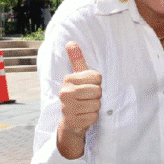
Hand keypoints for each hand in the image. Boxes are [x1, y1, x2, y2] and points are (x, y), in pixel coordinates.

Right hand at [57, 42, 101, 158]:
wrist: (70, 121)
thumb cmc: (78, 95)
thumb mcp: (78, 77)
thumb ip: (76, 59)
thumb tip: (70, 42)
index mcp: (68, 79)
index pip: (98, 77)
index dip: (97, 83)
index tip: (88, 87)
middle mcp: (65, 92)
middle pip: (98, 91)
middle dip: (96, 96)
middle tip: (87, 99)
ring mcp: (67, 108)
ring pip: (97, 105)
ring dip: (94, 108)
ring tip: (85, 107)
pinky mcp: (72, 121)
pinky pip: (94, 117)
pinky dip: (92, 118)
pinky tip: (84, 116)